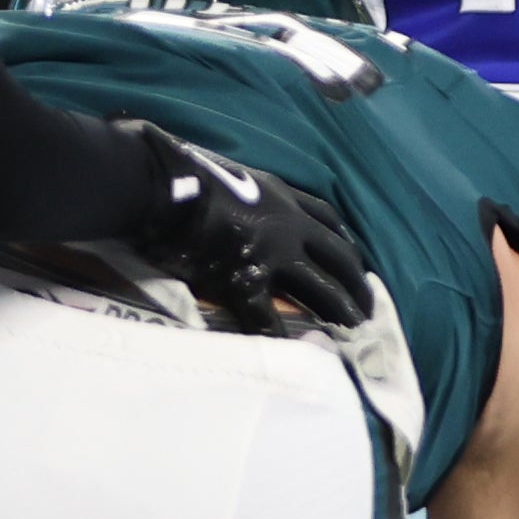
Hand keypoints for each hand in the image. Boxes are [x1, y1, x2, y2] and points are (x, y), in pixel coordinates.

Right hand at [120, 121, 368, 334]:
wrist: (152, 181)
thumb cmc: (174, 165)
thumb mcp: (221, 169)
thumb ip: (234, 184)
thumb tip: (215, 182)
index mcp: (278, 194)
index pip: (326, 218)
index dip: (342, 242)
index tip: (353, 260)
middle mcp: (287, 224)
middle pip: (339, 257)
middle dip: (357, 283)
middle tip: (366, 307)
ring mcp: (271, 254)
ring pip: (322, 289)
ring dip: (342, 311)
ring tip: (355, 331)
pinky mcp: (244, 281)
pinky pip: (268, 319)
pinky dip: (283, 338)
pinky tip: (298, 353)